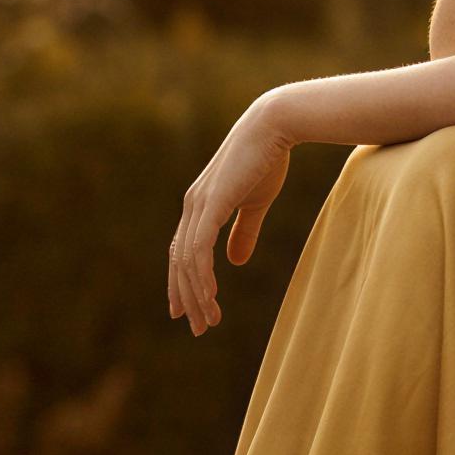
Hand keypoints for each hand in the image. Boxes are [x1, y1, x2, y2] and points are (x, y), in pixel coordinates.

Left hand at [168, 95, 293, 336]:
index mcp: (199, 206)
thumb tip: (234, 262)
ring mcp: (198, 206)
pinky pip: (199, 250)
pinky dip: (202, 276)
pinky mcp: (211, 205)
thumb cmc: (267, 160)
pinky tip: (210, 297)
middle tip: (196, 327)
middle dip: (186, 297)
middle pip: (180, 262)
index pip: (183, 252)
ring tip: (208, 320)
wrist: (274, 127)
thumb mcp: (255, 204)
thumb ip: (243, 232)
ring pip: (188, 262)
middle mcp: (191, 207)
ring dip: (197, 295)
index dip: (183, 283)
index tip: (187, 311)